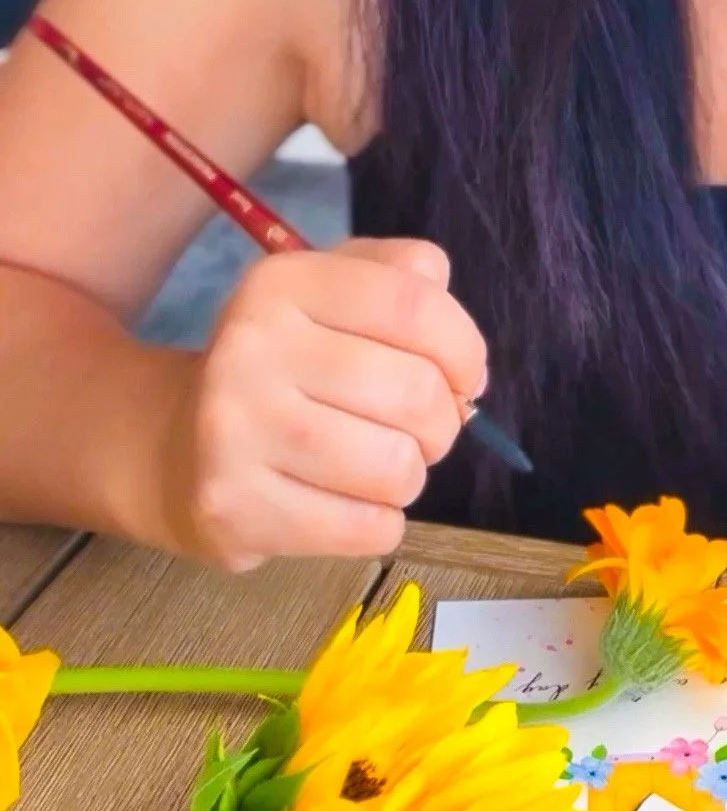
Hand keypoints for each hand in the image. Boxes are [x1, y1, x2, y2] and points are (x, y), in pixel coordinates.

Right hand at [163, 237, 486, 571]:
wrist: (176, 451)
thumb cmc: (286, 366)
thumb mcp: (334, 292)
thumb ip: (406, 280)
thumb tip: (463, 354)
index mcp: (284, 282)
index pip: (415, 305)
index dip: (465, 349)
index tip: (465, 377)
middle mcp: (253, 347)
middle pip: (416, 393)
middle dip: (442, 423)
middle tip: (418, 430)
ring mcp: (236, 431)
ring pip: (397, 468)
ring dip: (409, 476)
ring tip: (378, 464)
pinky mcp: (234, 508)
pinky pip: (366, 530)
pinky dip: (378, 524)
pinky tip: (346, 504)